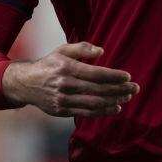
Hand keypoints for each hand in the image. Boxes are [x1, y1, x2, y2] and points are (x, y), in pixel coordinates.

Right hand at [2, 41, 138, 116]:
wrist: (27, 84)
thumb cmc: (49, 64)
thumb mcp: (62, 50)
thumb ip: (82, 48)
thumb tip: (101, 52)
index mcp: (67, 68)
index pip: (96, 74)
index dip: (114, 76)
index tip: (128, 77)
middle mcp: (66, 85)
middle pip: (99, 89)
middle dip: (120, 89)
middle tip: (134, 88)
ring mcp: (64, 100)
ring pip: (95, 103)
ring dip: (114, 101)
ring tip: (127, 98)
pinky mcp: (63, 111)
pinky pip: (87, 113)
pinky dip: (103, 112)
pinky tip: (115, 108)